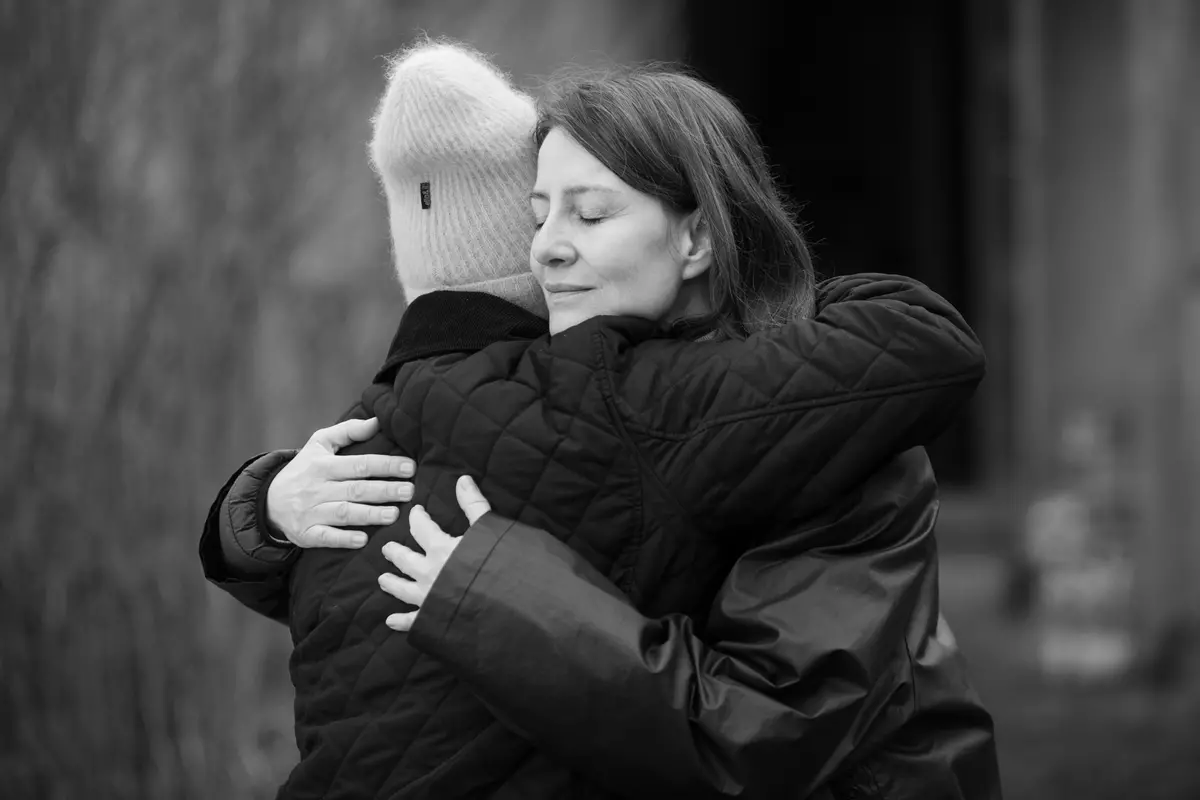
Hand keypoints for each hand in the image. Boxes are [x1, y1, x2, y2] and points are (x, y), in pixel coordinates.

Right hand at [265, 417, 414, 547]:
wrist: (268, 500)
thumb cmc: (305, 469)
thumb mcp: (319, 444)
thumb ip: (348, 431)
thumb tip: (377, 421)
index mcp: (323, 465)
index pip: (358, 464)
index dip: (385, 465)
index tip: (409, 467)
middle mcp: (316, 488)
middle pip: (355, 489)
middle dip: (384, 490)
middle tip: (409, 491)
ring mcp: (310, 512)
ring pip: (343, 513)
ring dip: (369, 514)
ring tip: (394, 515)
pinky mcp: (306, 534)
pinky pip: (325, 537)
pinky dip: (343, 539)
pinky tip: (363, 539)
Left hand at [379, 475, 491, 630]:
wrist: (501, 603)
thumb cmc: (494, 565)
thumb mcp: (487, 528)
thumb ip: (473, 504)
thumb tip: (462, 479)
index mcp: (440, 549)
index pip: (422, 528)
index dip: (417, 517)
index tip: (416, 511)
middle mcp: (428, 573)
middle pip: (405, 559)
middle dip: (396, 552)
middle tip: (386, 548)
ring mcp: (427, 597)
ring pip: (403, 588)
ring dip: (392, 583)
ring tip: (382, 579)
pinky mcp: (432, 617)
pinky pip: (413, 620)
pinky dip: (401, 621)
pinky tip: (391, 621)